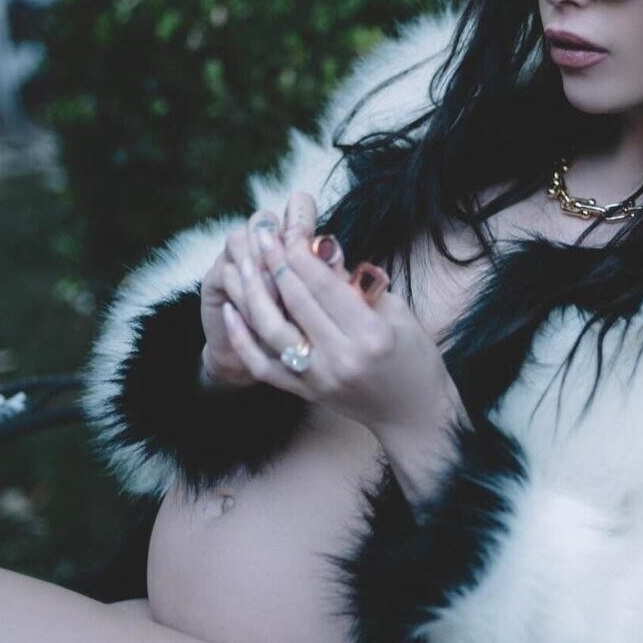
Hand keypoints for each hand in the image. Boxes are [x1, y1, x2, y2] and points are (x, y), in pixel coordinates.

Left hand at [218, 191, 459, 438]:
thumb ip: (354, 282)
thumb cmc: (413, 356)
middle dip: (274, 262)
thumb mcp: (395, 311)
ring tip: (240, 265)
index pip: (323, 284)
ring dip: (252, 294)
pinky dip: (242, 339)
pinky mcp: (305, 392)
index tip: (284, 229)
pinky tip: (230, 311)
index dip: (299, 253)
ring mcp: (319, 378)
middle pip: (295, 301)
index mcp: (370, 334)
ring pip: (272, 331)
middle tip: (260, 235)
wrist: (412, 412)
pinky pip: (262, 366)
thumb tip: (319, 245)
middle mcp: (341, 357)